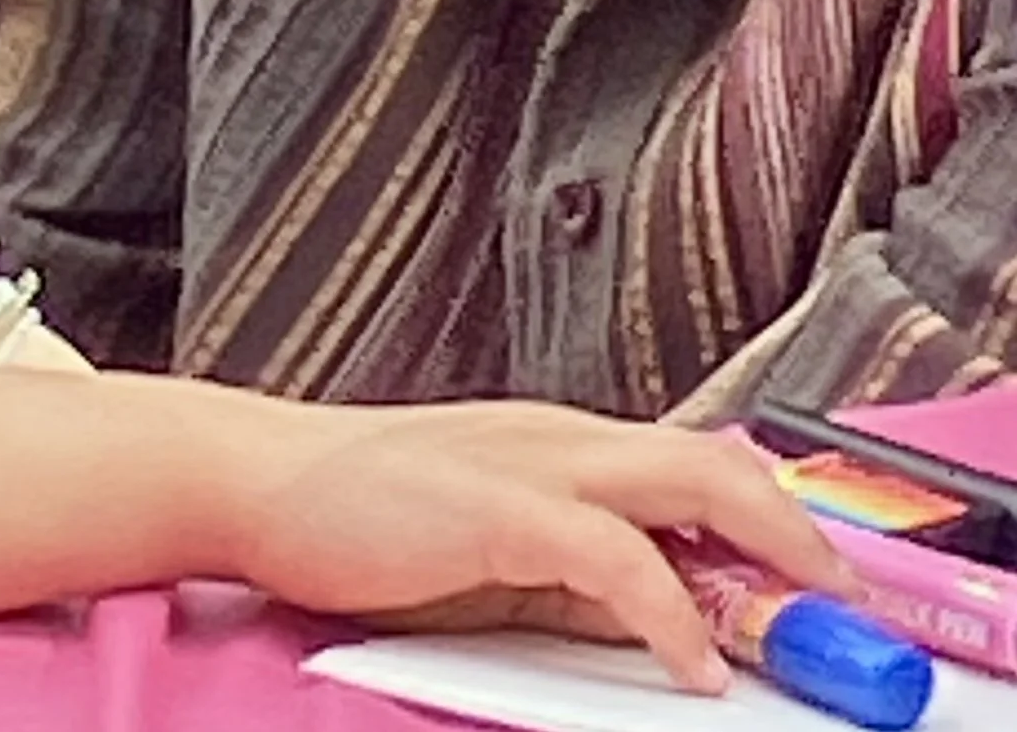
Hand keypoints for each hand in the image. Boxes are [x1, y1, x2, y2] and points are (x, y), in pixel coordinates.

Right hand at [231, 399, 852, 693]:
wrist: (250, 476)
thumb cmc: (354, 514)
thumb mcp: (486, 549)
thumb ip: (572, 572)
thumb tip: (663, 617)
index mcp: (557, 442)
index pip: (697, 464)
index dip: (777, 524)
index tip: (827, 592)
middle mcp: (557, 435)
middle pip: (719, 460)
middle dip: (799, 537)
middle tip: (846, 611)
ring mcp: (526, 460)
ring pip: (687, 479)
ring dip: (766, 558)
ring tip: (804, 629)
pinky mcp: (492, 505)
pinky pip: (610, 552)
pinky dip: (667, 606)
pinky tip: (690, 660)